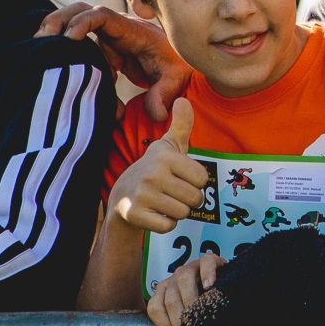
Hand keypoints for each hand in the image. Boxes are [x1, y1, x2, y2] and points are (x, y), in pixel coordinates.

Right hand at [40, 2, 193, 124]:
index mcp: (133, 30)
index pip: (103, 15)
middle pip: (82, 10)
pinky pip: (80, 45)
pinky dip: (65, 49)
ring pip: (75, 24)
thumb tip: (155, 114)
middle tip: (43, 37)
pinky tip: (50, 62)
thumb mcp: (175, 80)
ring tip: (38, 45)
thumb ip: (164, 95)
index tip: (69, 37)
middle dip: (60, 19)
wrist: (179, 66)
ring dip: (57, 31)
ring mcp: (108, 37)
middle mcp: (117, 29)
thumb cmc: (178, 67)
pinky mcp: (103, 49)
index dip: (83, 21)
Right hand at [111, 98, 209, 234]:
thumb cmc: (153, 171)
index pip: (203, 179)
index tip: (179, 179)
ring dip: (176, 212)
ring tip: (161, 203)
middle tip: (170, 194)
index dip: (195, 182)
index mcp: (165, 156)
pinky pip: (168, 226)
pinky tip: (154, 214)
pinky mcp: (134, 214)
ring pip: (183, 213)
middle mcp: (152, 173)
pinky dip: (164, 225)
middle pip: (196, 198)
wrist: (121, 197)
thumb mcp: (167, 148)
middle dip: (187, 200)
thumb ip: (181, 126)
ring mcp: (142, 194)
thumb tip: (183, 99)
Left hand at [148, 248, 219, 325]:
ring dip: (191, 300)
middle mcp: (174, 279)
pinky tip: (211, 286)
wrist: (226, 296)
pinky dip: (208, 273)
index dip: (164, 324)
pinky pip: (206, 262)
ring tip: (200, 314)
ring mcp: (191, 268)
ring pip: (184, 279)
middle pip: (169, 297)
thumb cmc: (200, 315)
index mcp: (163, 294)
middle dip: (179, 318)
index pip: (154, 307)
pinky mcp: (210, 260)